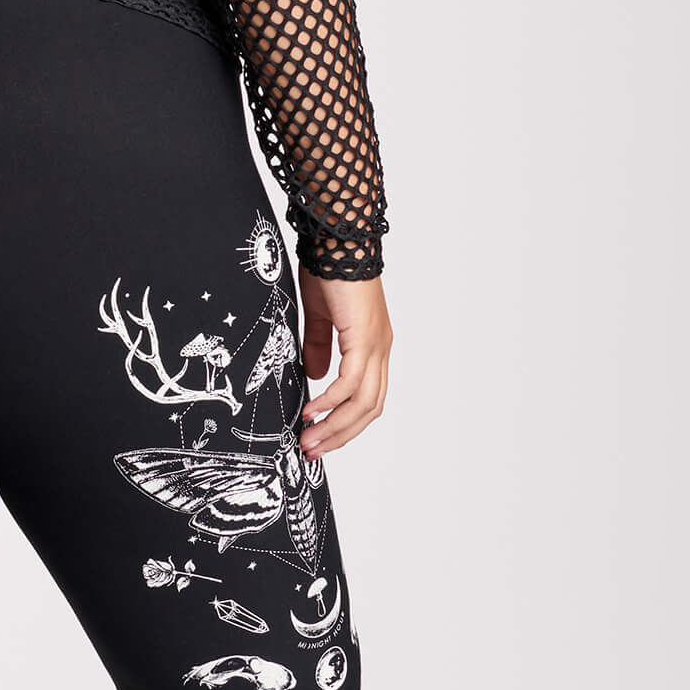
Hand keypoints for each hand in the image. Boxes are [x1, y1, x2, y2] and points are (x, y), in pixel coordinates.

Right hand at [298, 272, 390, 453]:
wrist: (338, 240)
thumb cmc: (329, 269)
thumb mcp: (319, 315)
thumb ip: (319, 346)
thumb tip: (316, 377)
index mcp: (372, 344)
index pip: (367, 396)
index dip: (345, 421)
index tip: (320, 436)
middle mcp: (380, 349)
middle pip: (369, 407)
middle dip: (341, 433)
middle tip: (313, 449)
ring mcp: (376, 345)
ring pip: (364, 402)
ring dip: (335, 425)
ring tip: (309, 438)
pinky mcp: (365, 339)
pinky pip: (351, 382)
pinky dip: (332, 401)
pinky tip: (312, 410)